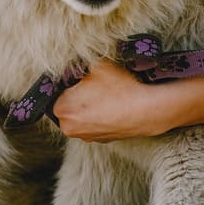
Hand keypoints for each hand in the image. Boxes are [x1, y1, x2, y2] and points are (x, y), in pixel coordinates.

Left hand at [54, 59, 203, 140]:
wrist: (147, 110)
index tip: (81, 76)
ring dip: (88, 106)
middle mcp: (68, 127)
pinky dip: (100, 115)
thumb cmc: (119, 88)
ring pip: (81, 115)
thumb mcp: (96, 65)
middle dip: (76, 95)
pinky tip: (112, 105)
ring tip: (105, 94)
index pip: (56, 91)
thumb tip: (74, 64)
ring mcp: (86, 136)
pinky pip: (95, 123)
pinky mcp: (102, 140)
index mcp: (61, 109)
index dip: (68, 81)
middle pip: (67, 104)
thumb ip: (79, 64)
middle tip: (94, 84)